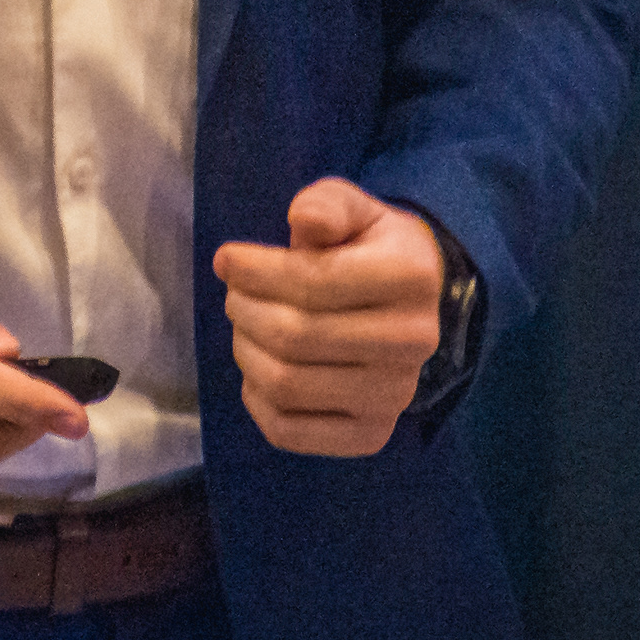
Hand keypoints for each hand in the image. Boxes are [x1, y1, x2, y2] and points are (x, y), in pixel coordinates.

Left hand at [211, 178, 444, 456]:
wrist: (409, 304)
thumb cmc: (367, 248)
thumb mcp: (353, 208)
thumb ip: (327, 204)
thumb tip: (304, 221)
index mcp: (410, 277)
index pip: (313, 281)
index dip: (255, 271)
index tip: (226, 259)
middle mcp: (413, 342)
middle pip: (296, 336)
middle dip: (245, 310)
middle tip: (234, 294)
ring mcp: (395, 396)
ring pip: (287, 384)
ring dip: (246, 351)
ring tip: (244, 325)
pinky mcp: (373, 435)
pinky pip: (290, 431)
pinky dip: (256, 401)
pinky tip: (257, 370)